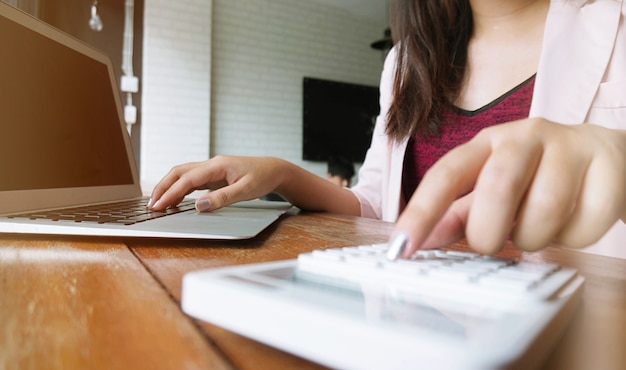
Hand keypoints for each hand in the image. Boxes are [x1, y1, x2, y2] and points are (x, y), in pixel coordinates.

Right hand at [148, 155, 288, 211]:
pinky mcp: (213, 175)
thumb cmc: (262, 177)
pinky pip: (191, 180)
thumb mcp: (246, 190)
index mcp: (217, 165)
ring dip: (169, 187)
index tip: (159, 205)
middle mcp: (211, 165)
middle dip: (162, 188)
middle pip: (178, 172)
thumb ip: (222, 198)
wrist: (273, 169)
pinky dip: (179, 189)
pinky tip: (174, 199)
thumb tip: (199, 205)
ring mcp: (211, 169)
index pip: (187, 179)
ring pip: (182, 175)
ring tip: (158, 204)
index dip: (171, 192)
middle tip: (151, 205)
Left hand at [392, 118, 625, 256]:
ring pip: (544, 211)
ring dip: (535, 238)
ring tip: (537, 230)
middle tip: (493, 244)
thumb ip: (457, 214)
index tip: (400, 249)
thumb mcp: (492, 189)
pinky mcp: (609, 165)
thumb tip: (417, 241)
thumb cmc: (537, 176)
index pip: (446, 174)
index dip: (421, 212)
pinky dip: (574, 239)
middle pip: (497, 188)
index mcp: (487, 143)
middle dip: (489, 232)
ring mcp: (570, 146)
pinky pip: (586, 224)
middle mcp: (526, 136)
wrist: (607, 157)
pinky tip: (572, 223)